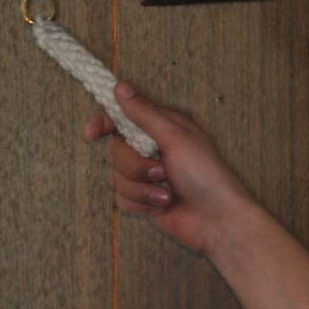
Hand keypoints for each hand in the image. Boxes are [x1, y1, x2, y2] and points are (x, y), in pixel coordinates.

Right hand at [83, 81, 254, 254]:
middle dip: (135, 167)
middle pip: (115, 151)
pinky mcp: (143, 199)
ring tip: (167, 195)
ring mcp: (146, 175)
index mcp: (162, 127)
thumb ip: (145, 114)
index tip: (92, 133)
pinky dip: (142, 204)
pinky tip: (163, 207)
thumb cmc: (206, 175)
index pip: (122, 117)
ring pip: (116, 178)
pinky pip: (122, 199)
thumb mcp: (176, 138)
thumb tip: (121, 87)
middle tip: (161, 172)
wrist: (216, 220)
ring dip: (141, 189)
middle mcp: (152, 149)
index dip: (104, 123)